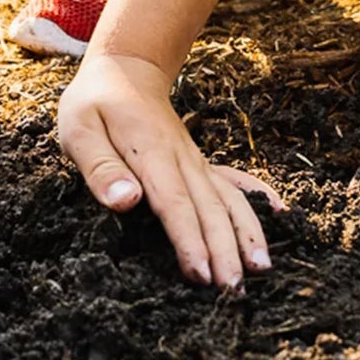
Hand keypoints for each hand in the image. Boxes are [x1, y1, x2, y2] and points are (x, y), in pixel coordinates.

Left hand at [57, 53, 279, 288]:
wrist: (126, 69)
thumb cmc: (96, 103)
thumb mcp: (80, 130)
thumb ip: (101, 168)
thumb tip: (126, 202)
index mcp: (151, 154)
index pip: (174, 204)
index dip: (189, 241)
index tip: (201, 274)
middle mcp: (182, 159)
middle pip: (208, 209)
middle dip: (225, 251)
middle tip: (234, 290)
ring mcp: (195, 160)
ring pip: (227, 199)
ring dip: (246, 233)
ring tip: (262, 267)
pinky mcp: (199, 162)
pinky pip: (233, 180)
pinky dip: (257, 196)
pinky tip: (279, 213)